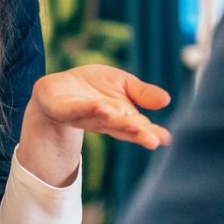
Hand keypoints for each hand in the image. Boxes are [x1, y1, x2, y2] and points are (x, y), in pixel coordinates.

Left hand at [17, 64, 170, 186]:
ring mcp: (83, 116)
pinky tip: (102, 107)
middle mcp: (104, 120)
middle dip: (138, 133)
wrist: (56, 88)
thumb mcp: (122, 84)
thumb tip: (166, 100)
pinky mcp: (64, 109)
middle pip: (123, 128)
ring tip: (133, 122)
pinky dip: (89, 109)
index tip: (165, 138)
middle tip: (154, 139)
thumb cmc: (92, 88)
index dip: (150, 133)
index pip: (138, 127)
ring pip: (102, 120)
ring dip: (117, 122)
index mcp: (120, 117)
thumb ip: (142, 93)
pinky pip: (77, 109)